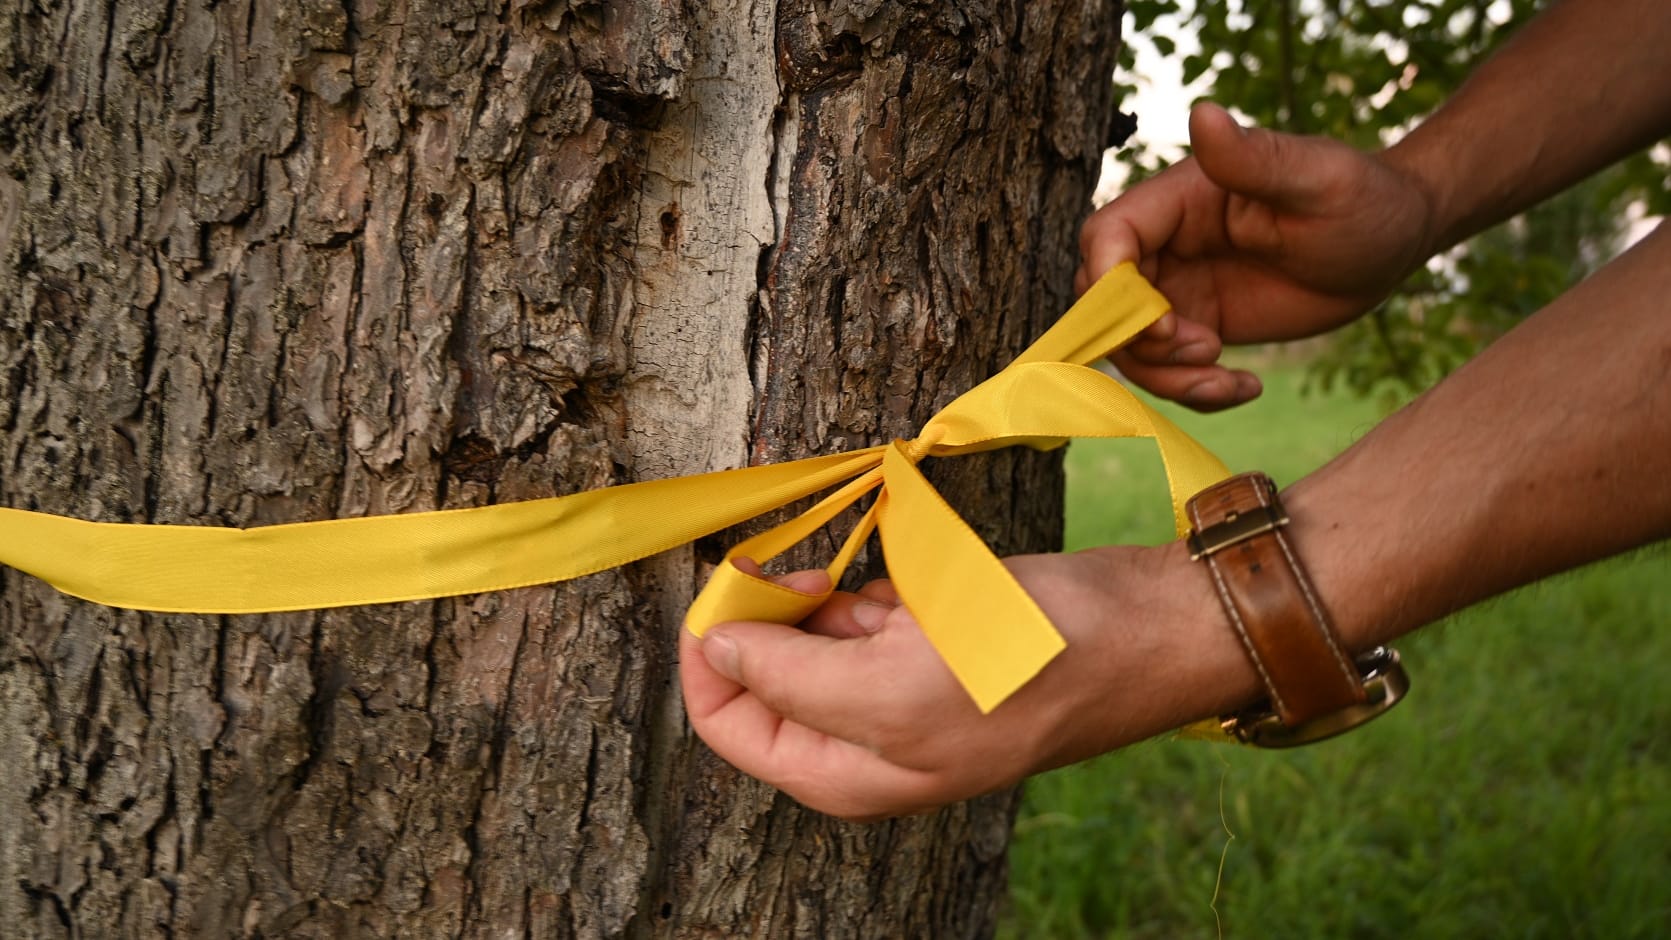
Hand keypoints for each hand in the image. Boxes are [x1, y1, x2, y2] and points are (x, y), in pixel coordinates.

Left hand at [679, 547, 1261, 820]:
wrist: (1140, 629)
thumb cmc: (1026, 667)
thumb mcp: (894, 689)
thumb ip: (790, 678)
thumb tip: (715, 651)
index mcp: (843, 775)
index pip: (727, 723)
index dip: (713, 653)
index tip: (730, 585)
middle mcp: (861, 741)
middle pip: (762, 675)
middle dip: (770, 615)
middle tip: (803, 570)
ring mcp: (896, 690)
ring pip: (811, 635)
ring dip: (824, 598)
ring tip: (875, 591)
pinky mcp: (927, 644)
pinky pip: (864, 612)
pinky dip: (870, 590)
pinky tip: (913, 591)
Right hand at [1077, 103, 1437, 410]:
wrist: (1393, 242)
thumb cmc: (1361, 197)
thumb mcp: (1316, 178)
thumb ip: (1253, 157)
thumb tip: (1202, 112)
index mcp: (1178, 200)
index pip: (1106, 238)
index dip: (1112, 288)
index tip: (1164, 324)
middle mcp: (1167, 245)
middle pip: (1103, 302)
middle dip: (1137, 342)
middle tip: (1206, 351)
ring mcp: (1180, 289)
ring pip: (1130, 346)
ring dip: (1167, 377)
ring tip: (1227, 379)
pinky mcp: (1201, 327)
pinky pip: (1169, 370)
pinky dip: (1195, 391)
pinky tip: (1247, 387)